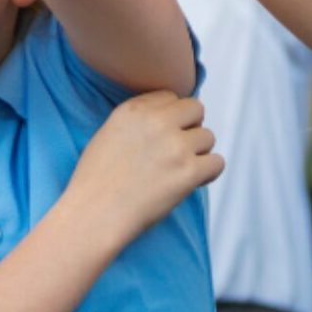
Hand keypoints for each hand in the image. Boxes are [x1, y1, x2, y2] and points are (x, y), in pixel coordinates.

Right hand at [63, 93, 222, 243]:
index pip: (170, 97)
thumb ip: (138, 120)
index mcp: (134, 110)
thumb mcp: (109, 133)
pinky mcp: (189, 172)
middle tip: (178, 149)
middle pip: (196, 109)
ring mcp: (176, 146)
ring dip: (198, 152)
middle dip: (190, 127)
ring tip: (179, 169)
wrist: (94, 214)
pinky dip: (208, 172)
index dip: (171, 116)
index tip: (165, 134)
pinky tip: (193, 181)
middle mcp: (158, 122)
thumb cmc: (96, 181)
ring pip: (208, 137)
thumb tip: (166, 119)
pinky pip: (217, 163)